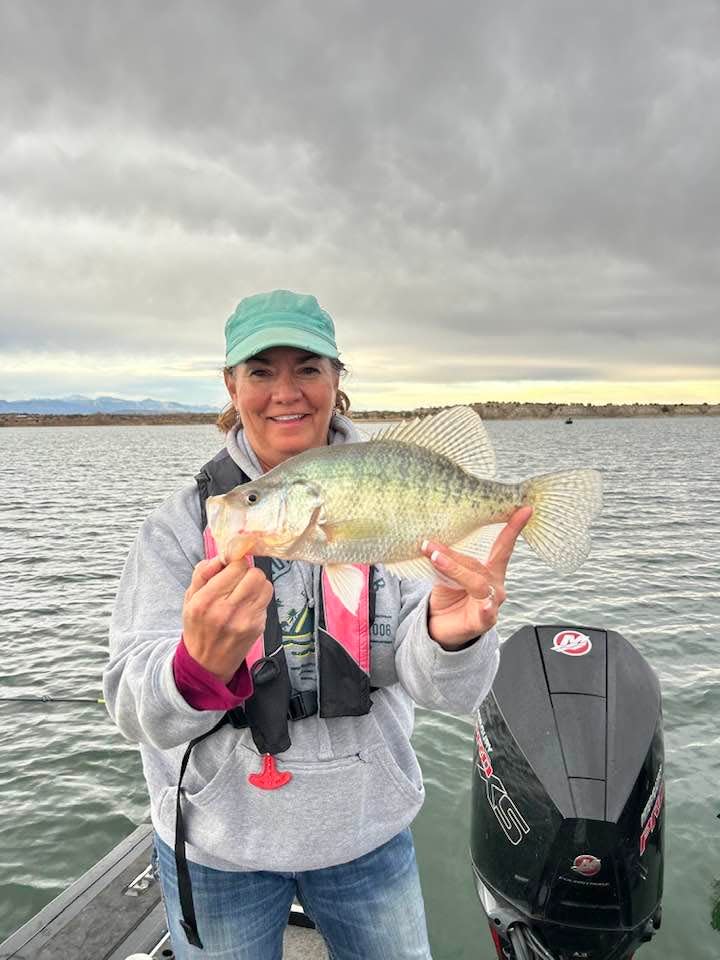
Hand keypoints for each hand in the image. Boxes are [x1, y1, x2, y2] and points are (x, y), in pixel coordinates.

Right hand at [182, 556, 273, 683]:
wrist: (207, 663)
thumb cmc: (198, 626)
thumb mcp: (190, 598)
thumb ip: (202, 573)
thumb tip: (221, 556)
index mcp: (205, 600)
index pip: (237, 566)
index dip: (236, 562)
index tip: (231, 567)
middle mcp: (226, 610)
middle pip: (255, 574)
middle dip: (248, 572)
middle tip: (239, 580)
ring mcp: (245, 620)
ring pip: (265, 585)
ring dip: (257, 584)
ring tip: (244, 591)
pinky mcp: (258, 627)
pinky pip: (267, 600)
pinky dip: (259, 598)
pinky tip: (247, 606)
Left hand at [423, 507, 531, 649]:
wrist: (442, 627)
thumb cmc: (449, 596)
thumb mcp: (445, 573)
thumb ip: (445, 559)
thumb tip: (430, 540)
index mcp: (490, 569)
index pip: (502, 546)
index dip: (513, 528)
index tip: (524, 509)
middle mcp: (496, 584)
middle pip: (478, 564)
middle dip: (453, 554)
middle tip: (430, 546)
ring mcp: (493, 603)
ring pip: (477, 583)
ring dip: (455, 570)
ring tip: (436, 560)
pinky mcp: (485, 621)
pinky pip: (486, 613)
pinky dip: (485, 608)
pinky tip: (484, 605)